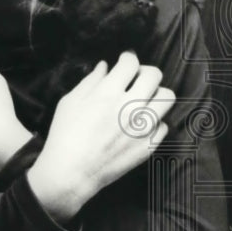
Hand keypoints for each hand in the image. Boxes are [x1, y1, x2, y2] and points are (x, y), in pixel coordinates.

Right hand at [27, 51, 174, 222]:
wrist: (71, 172)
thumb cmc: (64, 135)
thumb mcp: (69, 102)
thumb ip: (90, 81)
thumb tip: (105, 66)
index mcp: (107, 93)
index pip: (130, 63)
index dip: (128, 58)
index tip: (124, 61)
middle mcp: (129, 107)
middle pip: (154, 75)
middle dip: (145, 71)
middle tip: (136, 78)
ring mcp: (142, 128)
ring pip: (167, 98)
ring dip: (155, 94)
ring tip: (144, 100)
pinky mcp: (148, 145)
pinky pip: (163, 125)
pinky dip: (153, 122)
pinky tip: (140, 124)